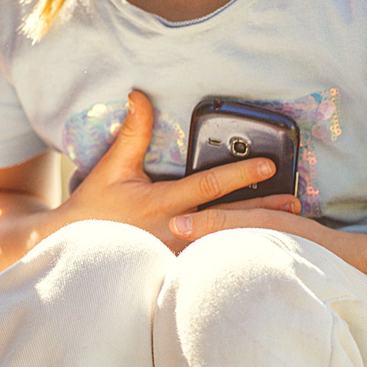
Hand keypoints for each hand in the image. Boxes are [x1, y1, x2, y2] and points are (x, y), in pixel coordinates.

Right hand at [57, 90, 300, 253]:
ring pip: (224, 246)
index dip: (240, 174)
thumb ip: (133, 133)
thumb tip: (140, 96)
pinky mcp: (175, 271)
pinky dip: (236, 256)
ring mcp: (177, 256)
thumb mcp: (111, 168)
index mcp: (162, 204)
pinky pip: (211, 263)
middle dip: (265, 212)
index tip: (269, 166)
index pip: (208, 186)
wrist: (71, 250)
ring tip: (289, 230)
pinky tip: (259, 254)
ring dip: (256, 236)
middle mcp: (174, 232)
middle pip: (229, 220)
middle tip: (296, 205)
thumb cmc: (93, 211)